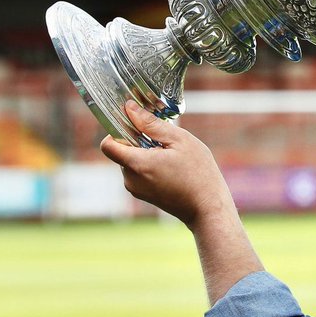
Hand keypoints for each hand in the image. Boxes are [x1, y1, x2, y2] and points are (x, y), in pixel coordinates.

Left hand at [100, 101, 231, 228]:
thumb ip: (152, 124)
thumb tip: (129, 108)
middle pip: (122, 151)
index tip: (135, 124)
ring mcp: (136, 189)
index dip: (117, 130)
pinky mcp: (143, 195)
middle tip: (164, 141)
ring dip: (146, 153)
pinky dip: (150, 165)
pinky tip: (171, 168)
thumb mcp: (180, 140)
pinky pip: (138, 172)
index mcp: (138, 164)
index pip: (108, 145)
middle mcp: (131, 179)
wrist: (207, 207)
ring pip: (131, 160)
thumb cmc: (199, 173)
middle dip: (138, 141)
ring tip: (172, 157)